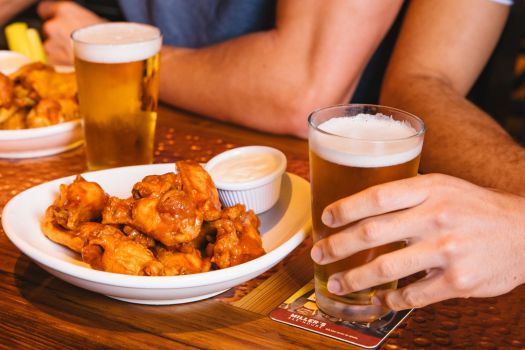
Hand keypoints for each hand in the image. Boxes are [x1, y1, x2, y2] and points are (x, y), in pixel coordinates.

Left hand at [38, 1, 105, 65]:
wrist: (111, 59)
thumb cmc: (109, 40)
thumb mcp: (94, 20)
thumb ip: (78, 19)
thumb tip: (79, 23)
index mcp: (65, 10)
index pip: (45, 10)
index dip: (53, 17)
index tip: (59, 22)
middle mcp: (54, 25)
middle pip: (48, 30)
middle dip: (58, 36)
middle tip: (75, 42)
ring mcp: (51, 43)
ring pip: (50, 46)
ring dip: (60, 51)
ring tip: (77, 53)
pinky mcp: (52, 60)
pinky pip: (53, 61)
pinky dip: (61, 63)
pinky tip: (74, 62)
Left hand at [310, 173, 524, 309]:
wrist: (523, 232)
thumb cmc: (474, 207)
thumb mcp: (443, 186)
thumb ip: (407, 194)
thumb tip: (362, 206)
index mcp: (430, 189)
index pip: (377, 197)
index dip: (346, 208)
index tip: (326, 218)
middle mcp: (436, 217)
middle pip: (372, 233)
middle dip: (337, 246)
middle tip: (318, 254)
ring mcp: (447, 250)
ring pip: (386, 268)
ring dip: (354, 278)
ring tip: (336, 283)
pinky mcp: (458, 281)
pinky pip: (413, 295)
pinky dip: (390, 300)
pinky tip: (378, 300)